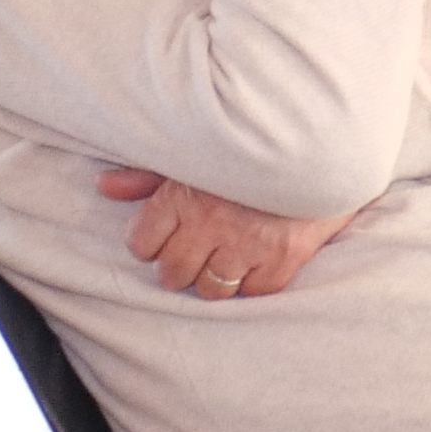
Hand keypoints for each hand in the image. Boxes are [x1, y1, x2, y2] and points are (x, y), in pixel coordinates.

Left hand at [96, 166, 357, 298]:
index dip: (148, 241)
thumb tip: (104, 187)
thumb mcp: (196, 148)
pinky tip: (252, 263)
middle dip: (176, 264)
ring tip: (220, 260)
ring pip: (210, 289)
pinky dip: (250, 282)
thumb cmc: (252, 140)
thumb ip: (148, 173)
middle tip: (191, 250)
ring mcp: (250, 246)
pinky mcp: (285, 258)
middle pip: (172, 273)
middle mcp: (213, 225)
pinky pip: (254, 292)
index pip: (142, 243)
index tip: (163, 233)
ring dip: (210, 278)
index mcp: (184, 195)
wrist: (325, 140)